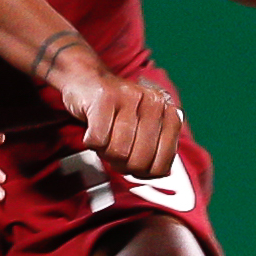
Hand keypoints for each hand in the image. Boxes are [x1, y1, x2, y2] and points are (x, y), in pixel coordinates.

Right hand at [41, 45, 188, 178]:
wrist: (88, 80)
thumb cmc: (116, 110)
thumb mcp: (143, 127)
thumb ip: (155, 149)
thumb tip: (159, 175)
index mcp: (167, 112)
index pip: (162, 163)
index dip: (145, 173)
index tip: (136, 169)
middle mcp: (153, 102)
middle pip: (139, 160)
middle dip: (123, 165)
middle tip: (115, 155)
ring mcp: (129, 97)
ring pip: (118, 152)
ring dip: (105, 152)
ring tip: (104, 140)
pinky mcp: (105, 98)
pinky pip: (97, 140)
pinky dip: (91, 142)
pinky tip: (93, 131)